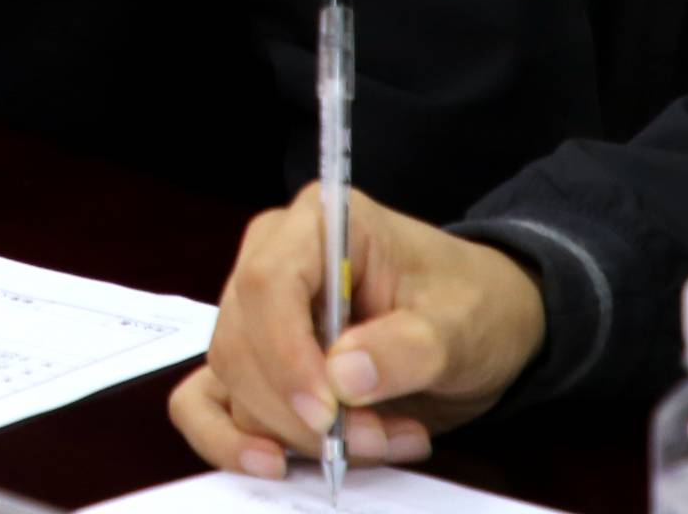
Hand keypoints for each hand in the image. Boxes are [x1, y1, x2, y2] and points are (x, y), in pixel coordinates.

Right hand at [170, 184, 548, 479]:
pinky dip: (235, 441)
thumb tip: (341, 379)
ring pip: (231, 379)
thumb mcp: (460, 325)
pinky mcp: (253, 360)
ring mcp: (255, 310)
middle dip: (299, 408)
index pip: (267, 282)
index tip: (326, 412)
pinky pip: (208, 401)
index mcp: (318, 224)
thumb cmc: (469, 304)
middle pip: (240, 339)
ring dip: (296, 432)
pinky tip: (278, 464)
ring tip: (380, 441)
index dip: (285, 353)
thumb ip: (406, 348)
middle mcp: (271, 258)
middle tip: (374, 440)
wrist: (479, 322)